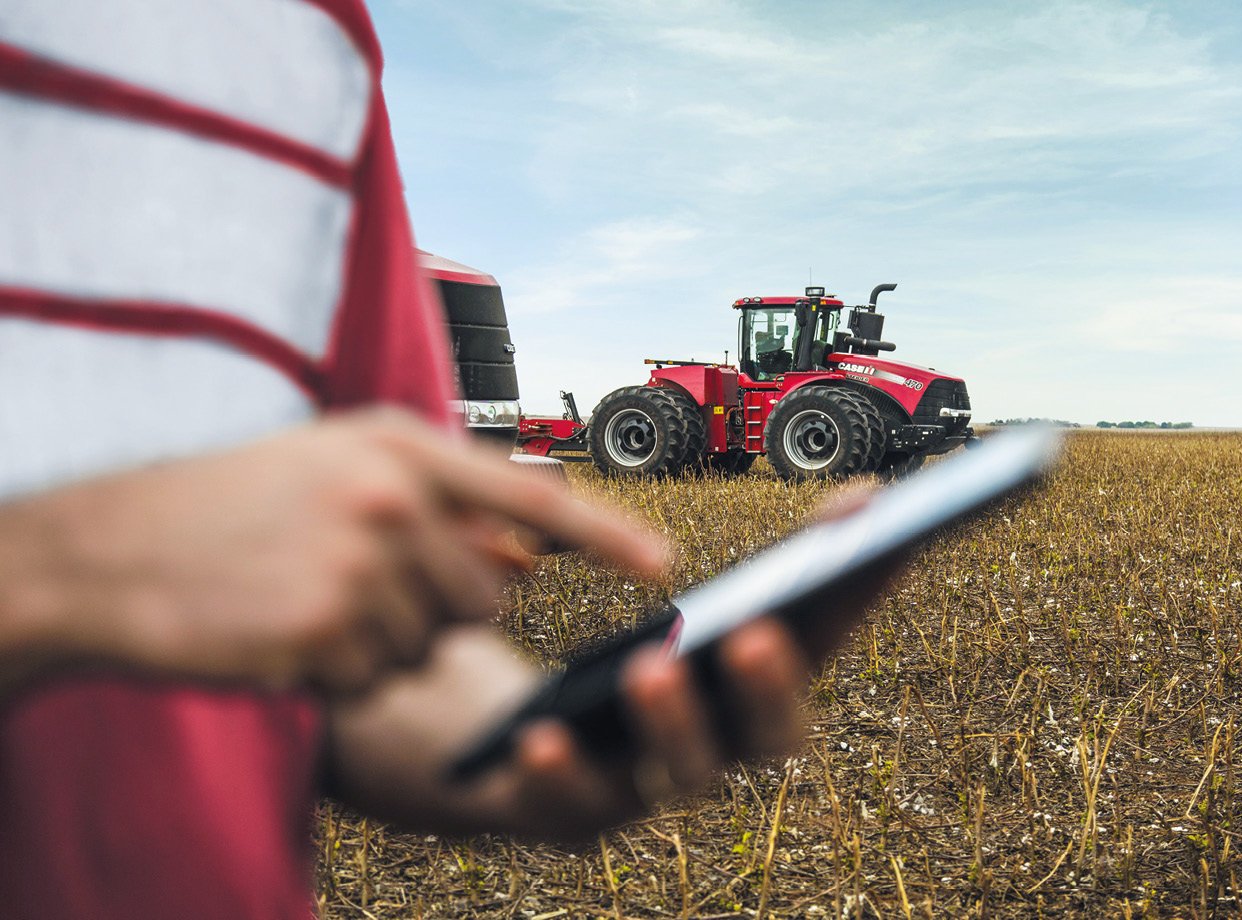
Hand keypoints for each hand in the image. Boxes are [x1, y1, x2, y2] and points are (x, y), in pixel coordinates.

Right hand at [0, 408, 665, 694]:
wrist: (111, 546)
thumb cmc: (232, 503)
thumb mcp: (340, 472)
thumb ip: (441, 507)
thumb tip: (528, 560)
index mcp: (398, 445)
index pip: (528, 493)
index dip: (603, 533)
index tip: (663, 564)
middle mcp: (389, 496)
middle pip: (483, 593)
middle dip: (433, 607)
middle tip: (351, 582)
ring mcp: (357, 561)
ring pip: (430, 643)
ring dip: (380, 642)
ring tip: (306, 599)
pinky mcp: (324, 628)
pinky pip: (378, 679)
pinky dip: (341, 673)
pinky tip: (285, 633)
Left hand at [326, 488, 902, 844]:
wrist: (508, 735)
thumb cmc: (620, 663)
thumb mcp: (685, 605)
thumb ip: (759, 562)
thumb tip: (865, 499)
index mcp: (748, 695)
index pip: (819, 647)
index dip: (855, 600)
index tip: (882, 544)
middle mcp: (716, 750)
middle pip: (769, 737)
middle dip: (770, 688)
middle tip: (754, 632)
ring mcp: (649, 789)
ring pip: (681, 775)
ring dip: (674, 722)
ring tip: (652, 666)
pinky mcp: (572, 815)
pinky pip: (572, 806)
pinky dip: (561, 774)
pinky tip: (541, 733)